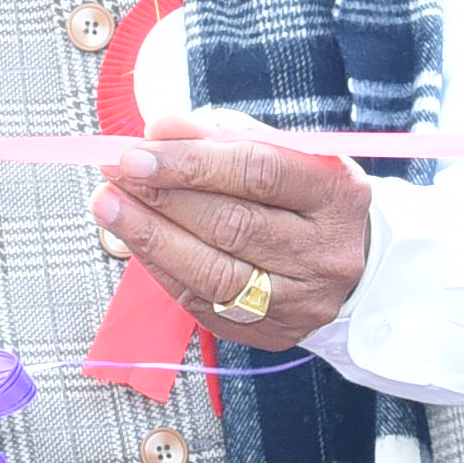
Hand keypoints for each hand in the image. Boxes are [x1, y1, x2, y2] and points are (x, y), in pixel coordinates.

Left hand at [90, 110, 374, 350]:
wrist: (354, 262)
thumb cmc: (306, 196)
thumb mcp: (284, 152)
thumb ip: (224, 136)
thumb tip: (160, 130)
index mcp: (337, 193)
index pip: (258, 172)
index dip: (192, 162)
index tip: (139, 151)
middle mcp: (325, 251)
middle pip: (233, 224)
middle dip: (163, 196)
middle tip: (115, 174)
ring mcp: (301, 299)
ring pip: (215, 273)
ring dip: (150, 237)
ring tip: (108, 207)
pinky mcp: (273, 332)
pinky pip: (204, 303)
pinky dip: (162, 268)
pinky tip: (134, 242)